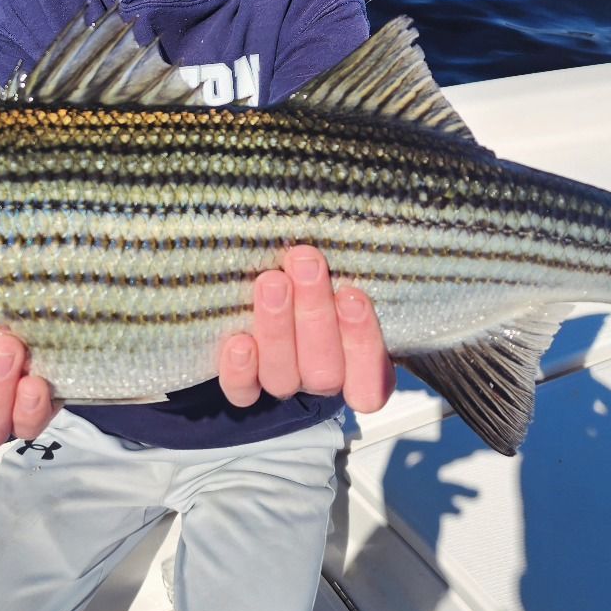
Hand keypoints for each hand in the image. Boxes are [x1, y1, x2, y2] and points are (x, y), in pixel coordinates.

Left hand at [218, 245, 395, 413]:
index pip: (371, 377)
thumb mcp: (342, 272)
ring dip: (278, 328)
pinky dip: (240, 371)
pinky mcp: (245, 387)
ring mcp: (284, 384)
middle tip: (304, 262)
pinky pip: (242, 391)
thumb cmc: (320, 277)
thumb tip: (356, 219)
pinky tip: (239, 343)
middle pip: (324, 369)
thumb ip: (346, 266)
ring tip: (272, 282)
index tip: (352, 295)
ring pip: (283, 377)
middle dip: (314, 314)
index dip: (362, 341)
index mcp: (360, 364)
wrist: (275, 290)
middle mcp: (322, 378)